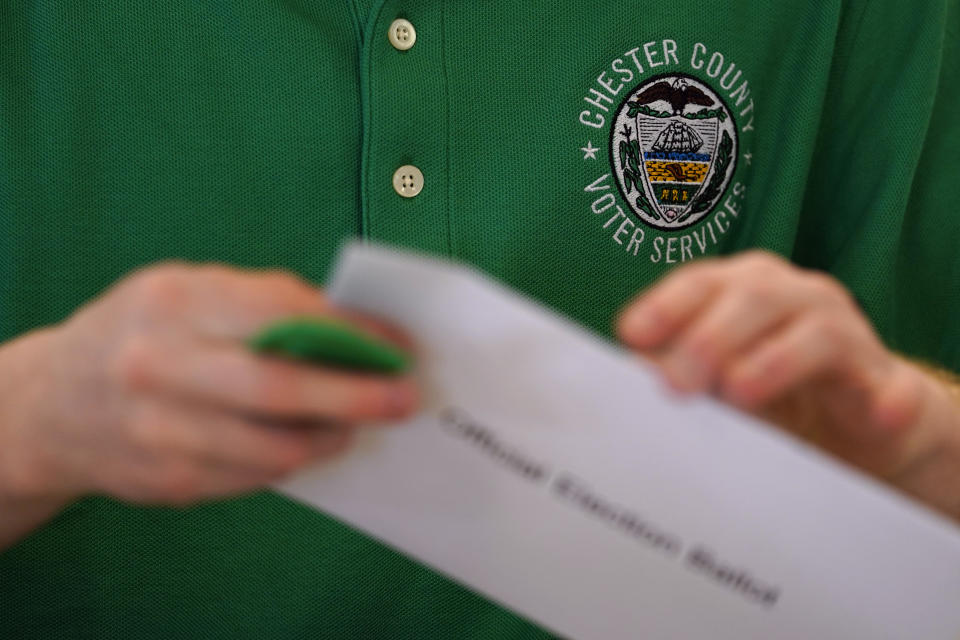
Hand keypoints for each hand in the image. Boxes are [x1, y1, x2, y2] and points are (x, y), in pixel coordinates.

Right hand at [0, 263, 418, 506]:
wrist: (54, 404)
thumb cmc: (143, 334)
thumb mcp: (190, 293)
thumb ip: (265, 303)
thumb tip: (355, 329)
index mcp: (172, 303)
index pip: (281, 314)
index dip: (350, 332)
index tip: (397, 344)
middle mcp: (158, 367)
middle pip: (280, 389)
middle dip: (356, 397)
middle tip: (404, 399)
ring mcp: (159, 431)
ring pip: (276, 448)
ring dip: (332, 438)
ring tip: (355, 425)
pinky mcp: (169, 481)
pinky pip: (256, 477)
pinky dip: (294, 459)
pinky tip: (308, 443)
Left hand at [616, 251, 945, 479]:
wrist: (854, 424)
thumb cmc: (768, 394)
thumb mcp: (713, 385)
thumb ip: (676, 374)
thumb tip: (628, 376)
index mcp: (743, 290)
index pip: (701, 282)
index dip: (666, 304)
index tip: (631, 334)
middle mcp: (795, 298)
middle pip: (755, 295)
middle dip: (710, 336)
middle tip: (677, 382)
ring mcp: (847, 335)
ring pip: (817, 330)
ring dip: (775, 360)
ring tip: (739, 394)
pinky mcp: (888, 383)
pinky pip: (892, 385)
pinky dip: (886, 397)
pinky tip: (875, 413)